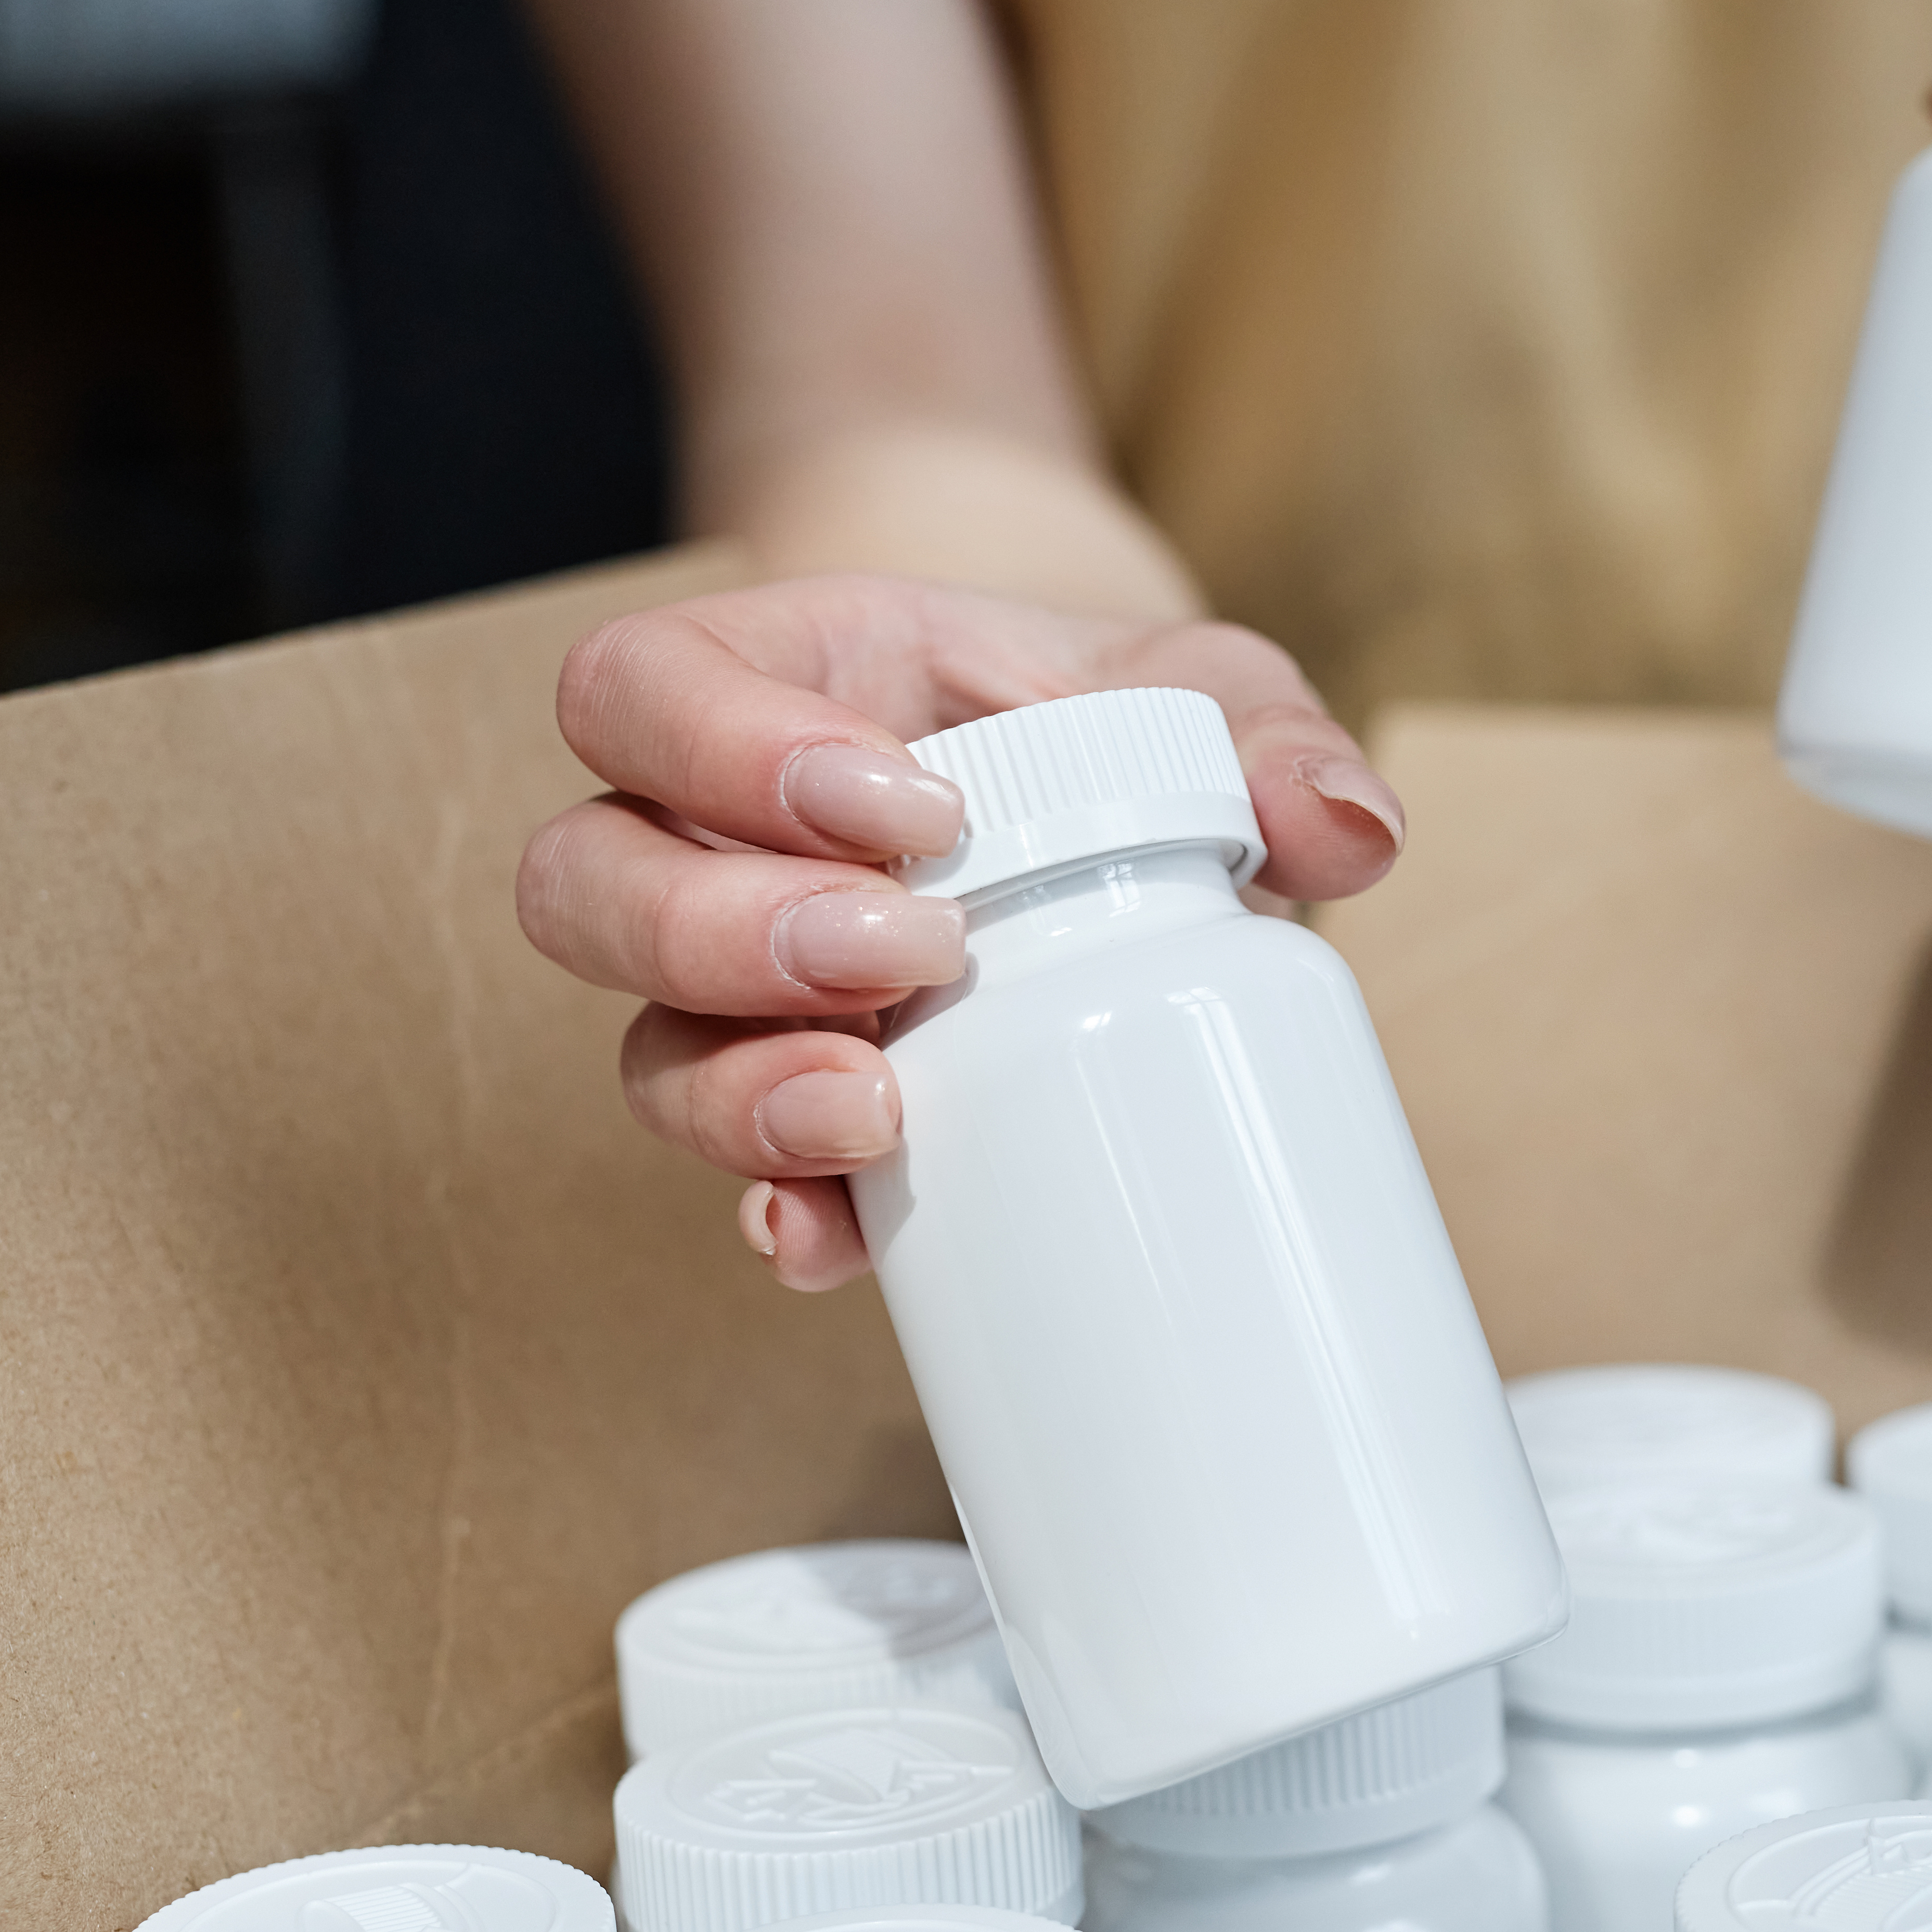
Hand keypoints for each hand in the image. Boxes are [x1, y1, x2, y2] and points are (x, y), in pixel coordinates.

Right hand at [516, 575, 1404, 1291]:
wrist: (1127, 818)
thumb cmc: (1117, 725)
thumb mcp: (1199, 690)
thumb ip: (1271, 732)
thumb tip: (1347, 831)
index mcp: (777, 687)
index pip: (643, 688)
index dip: (726, 750)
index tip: (911, 806)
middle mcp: (710, 842)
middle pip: (584, 881)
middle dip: (723, 930)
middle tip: (909, 954)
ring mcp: (740, 992)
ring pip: (640, 1042)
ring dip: (738, 1087)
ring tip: (879, 1105)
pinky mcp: (806, 1107)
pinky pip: (742, 1175)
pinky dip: (789, 1213)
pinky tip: (838, 1243)